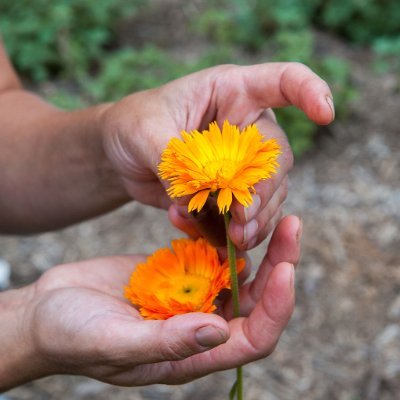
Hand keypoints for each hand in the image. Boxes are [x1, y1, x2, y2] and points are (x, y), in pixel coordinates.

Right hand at [1, 215, 299, 388]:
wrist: (48, 310)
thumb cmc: (73, 335)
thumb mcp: (115, 342)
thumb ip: (166, 341)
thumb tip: (218, 332)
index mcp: (193, 353)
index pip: (253, 338)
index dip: (276, 308)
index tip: (285, 268)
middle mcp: (200, 325)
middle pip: (257, 299)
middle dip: (279, 264)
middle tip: (292, 224)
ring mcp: (189, 295)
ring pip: (238, 273)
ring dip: (257, 245)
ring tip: (270, 210)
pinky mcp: (175, 271)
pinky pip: (209, 254)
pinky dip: (220, 236)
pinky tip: (224, 212)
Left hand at [101, 63, 332, 248]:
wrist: (121, 157)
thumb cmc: (133, 126)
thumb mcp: (144, 132)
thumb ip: (173, 160)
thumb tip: (197, 199)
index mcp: (231, 93)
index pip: (281, 82)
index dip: (309, 92)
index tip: (325, 113)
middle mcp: (245, 129)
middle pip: (277, 158)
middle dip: (264, 191)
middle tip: (243, 219)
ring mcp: (240, 164)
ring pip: (268, 193)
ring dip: (256, 219)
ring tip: (235, 238)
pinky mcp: (228, 194)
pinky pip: (245, 216)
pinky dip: (230, 231)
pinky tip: (208, 235)